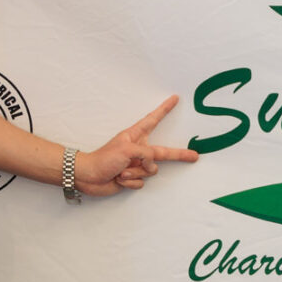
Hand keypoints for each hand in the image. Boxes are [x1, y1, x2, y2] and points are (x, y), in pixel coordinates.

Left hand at [73, 95, 199, 195]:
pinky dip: (131, 183)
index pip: (153, 119)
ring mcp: (136, 164)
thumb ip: (146, 155)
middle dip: (178, 155)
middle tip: (194, 156)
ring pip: (151, 171)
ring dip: (136, 173)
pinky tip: (119, 179)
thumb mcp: (127, 150)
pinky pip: (141, 182)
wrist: (87, 177)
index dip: (164, 109)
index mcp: (135, 136)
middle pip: (163, 152)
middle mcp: (138, 150)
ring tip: (121, 171)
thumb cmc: (103, 159)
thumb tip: (153, 165)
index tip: (174, 99)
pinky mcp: (132, 178)